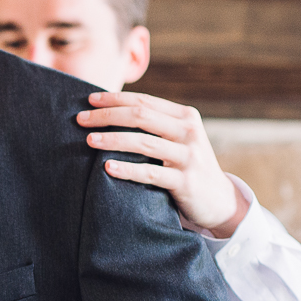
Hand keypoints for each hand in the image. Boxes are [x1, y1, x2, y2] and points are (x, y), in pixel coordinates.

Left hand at [76, 91, 247, 237]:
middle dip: (107, 116)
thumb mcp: (179, 139)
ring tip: (89, 140)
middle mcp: (189, 132)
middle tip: (81, 119)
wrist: (219, 201)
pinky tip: (107, 168)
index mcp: (185, 116)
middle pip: (141, 117)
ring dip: (113, 140)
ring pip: (144, 143)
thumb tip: (112, 111)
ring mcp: (188, 157)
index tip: (89, 100)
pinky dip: (127, 169)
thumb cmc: (188, 166)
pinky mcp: (185, 182)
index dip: (115, 99)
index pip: (144, 102)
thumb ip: (156, 125)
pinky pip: (150, 174)